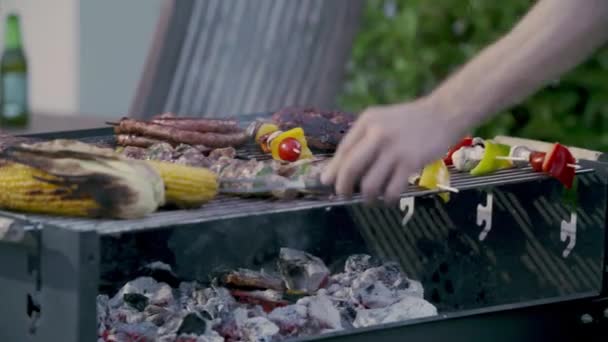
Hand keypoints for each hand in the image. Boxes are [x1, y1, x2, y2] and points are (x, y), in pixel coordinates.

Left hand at [321, 97, 464, 203]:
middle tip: (344, 195)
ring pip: (369, 185)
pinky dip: (387, 199)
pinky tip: (388, 198)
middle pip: (350, 169)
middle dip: (343, 187)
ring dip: (367, 197)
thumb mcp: (381, 121)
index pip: (343, 151)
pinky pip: (391, 190)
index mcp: (367, 122)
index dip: (333, 170)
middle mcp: (377, 134)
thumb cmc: (409, 121)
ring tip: (370, 199)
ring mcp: (394, 149)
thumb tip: (339, 169)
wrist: (443, 114)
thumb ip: (362, 140)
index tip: (328, 182)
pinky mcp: (410, 162)